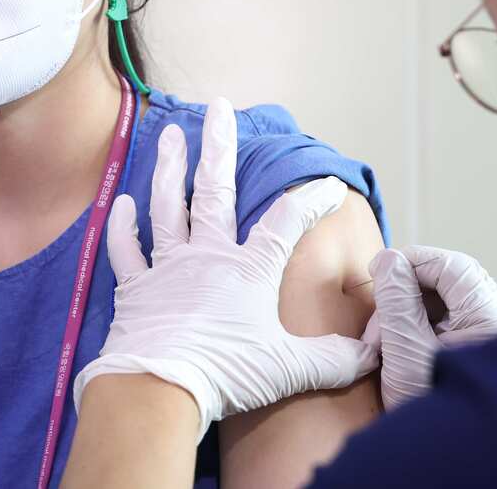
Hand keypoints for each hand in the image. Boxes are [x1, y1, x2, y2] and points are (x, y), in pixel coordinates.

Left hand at [73, 98, 378, 439]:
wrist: (158, 389)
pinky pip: (126, 250)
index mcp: (249, 270)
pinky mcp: (135, 289)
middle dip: (221, 146)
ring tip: (173, 134)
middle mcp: (207, 256)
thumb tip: (374, 354)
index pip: (287, 222)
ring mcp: (167, 268)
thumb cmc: (226, 374)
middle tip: (220, 107)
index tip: (328, 184)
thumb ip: (333, 359)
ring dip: (170, 168)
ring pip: (167, 205)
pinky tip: (123, 203)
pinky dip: (124, 226)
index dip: (311, 201)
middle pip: (216, 189)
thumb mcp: (290, 369)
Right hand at [365, 245, 496, 410]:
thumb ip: (396, 301)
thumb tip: (389, 260)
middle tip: (378, 321)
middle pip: (449, 288)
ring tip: (383, 346)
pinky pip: (449, 333)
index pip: (452, 267)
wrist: (455, 467)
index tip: (381, 268)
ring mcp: (492, 346)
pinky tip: (398, 354)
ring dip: (409, 318)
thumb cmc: (434, 414)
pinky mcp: (480, 362)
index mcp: (492, 320)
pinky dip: (420, 335)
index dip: (413, 262)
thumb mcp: (407, 352)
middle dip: (406, 297)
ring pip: (446, 311)